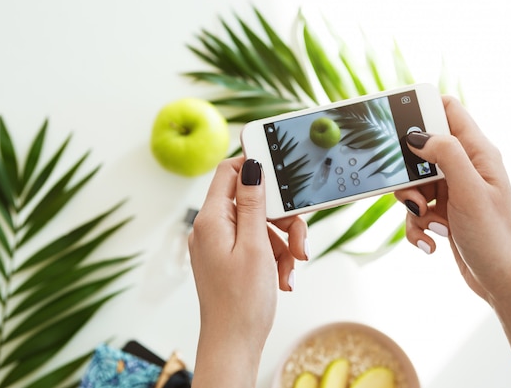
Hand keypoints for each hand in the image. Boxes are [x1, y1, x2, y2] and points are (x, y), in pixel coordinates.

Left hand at [188, 157, 307, 387]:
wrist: (233, 345)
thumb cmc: (242, 302)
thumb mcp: (255, 246)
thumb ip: (252, 203)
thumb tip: (251, 167)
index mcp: (211, 219)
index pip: (227, 172)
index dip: (253, 168)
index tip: (281, 174)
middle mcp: (212, 228)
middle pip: (252, 203)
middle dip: (281, 221)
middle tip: (299, 242)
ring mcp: (220, 245)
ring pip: (259, 226)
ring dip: (282, 244)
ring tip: (290, 269)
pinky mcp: (229, 259)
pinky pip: (256, 245)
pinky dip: (274, 258)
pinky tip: (283, 278)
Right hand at [395, 96, 510, 387]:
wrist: (505, 284)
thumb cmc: (497, 239)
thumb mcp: (470, 191)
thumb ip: (446, 155)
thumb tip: (417, 133)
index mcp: (477, 153)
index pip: (447, 110)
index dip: (421, 109)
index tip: (394, 121)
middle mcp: (464, 168)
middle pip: (420, 151)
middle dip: (406, 173)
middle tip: (413, 194)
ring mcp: (453, 191)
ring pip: (412, 184)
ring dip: (411, 205)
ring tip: (430, 223)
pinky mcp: (443, 213)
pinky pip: (415, 210)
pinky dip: (416, 226)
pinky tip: (431, 240)